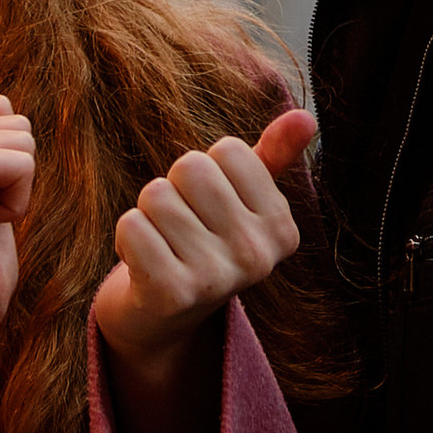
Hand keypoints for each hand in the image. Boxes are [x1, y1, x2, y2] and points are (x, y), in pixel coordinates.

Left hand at [92, 109, 314, 384]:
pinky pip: (132, 226)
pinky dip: (126, 236)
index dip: (208, 170)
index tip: (208, 210)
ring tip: (162, 246)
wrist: (162, 315)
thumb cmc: (203, 240)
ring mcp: (217, 279)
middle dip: (173, 188)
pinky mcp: (171, 294)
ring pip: (156, 195)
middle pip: (191, 167)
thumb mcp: (242, 200)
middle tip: (179, 227)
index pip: (228, 150)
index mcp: (282, 229)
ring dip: (147, 215)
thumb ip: (273, 156)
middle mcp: (257, 257)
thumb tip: (306, 117)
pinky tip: (142, 263)